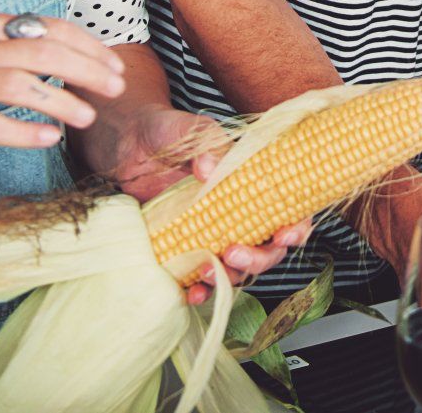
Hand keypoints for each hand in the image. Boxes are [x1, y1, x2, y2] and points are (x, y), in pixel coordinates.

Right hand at [0, 12, 126, 156]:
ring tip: (88, 117)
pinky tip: (49, 138)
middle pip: (40, 53)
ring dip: (60, 101)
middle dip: (85, 69)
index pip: (48, 29)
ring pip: (18, 86)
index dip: (87, 46)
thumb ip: (17, 46)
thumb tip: (77, 54)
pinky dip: (23, 132)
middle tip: (115, 87)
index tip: (114, 65)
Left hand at [101, 104, 312, 305]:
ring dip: (228, 277)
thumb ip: (207, 145)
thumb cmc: (169, 130)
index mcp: (252, 184)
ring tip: (207, 272)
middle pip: (266, 249)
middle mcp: (238, 214)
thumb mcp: (193, 129)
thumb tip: (210, 170)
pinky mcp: (183, 247)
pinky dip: (199, 290)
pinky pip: (198, 277)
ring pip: (236, 268)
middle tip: (234, 253)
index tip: (283, 234)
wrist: (128, 142)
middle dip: (257, 260)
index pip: (288, 212)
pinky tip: (191, 292)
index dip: (294, 229)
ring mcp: (212, 234)